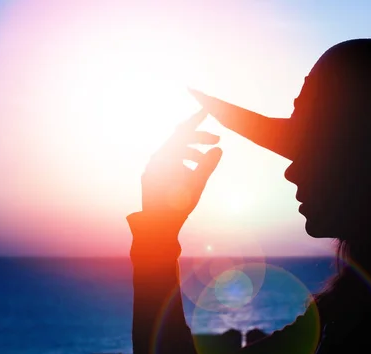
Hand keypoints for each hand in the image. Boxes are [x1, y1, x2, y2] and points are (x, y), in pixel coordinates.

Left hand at [141, 109, 221, 232]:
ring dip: (192, 153)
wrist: (157, 227)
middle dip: (199, 139)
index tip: (206, 109)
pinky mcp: (152, 177)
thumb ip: (208, 164)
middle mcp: (155, 159)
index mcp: (164, 157)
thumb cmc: (177, 207)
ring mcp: (152, 168)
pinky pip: (169, 162)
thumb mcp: (197, 184)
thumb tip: (219, 148)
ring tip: (205, 162)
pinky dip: (183, 163)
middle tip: (217, 141)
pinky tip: (191, 174)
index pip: (182, 131)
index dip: (196, 119)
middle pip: (179, 140)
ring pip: (175, 152)